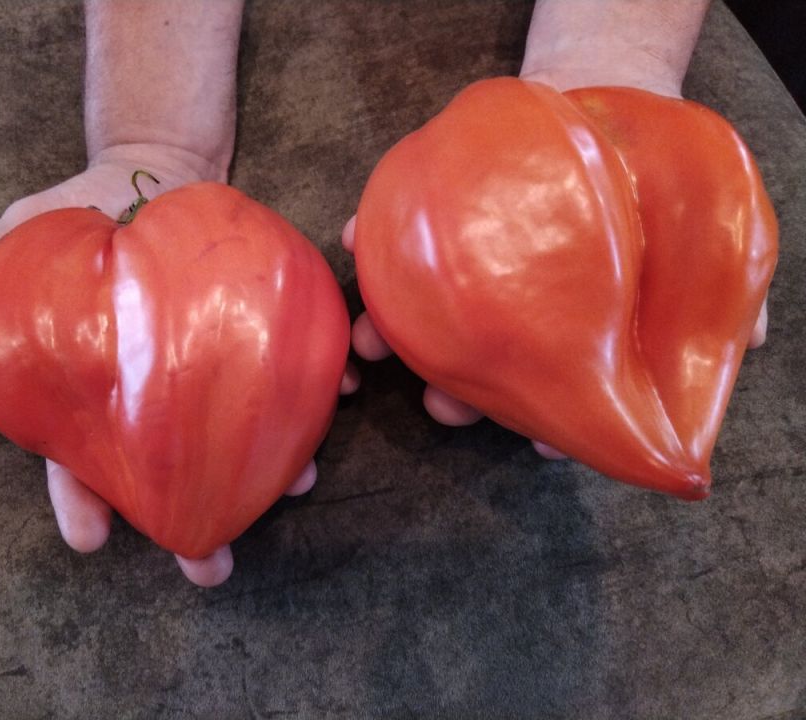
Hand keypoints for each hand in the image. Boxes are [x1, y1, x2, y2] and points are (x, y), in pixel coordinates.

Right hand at [0, 146, 358, 585]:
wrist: (151, 169)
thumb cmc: (77, 212)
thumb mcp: (18, 239)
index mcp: (92, 386)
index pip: (79, 457)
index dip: (83, 500)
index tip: (94, 540)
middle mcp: (153, 393)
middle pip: (167, 472)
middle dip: (188, 521)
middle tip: (210, 567)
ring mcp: (206, 369)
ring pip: (234, 438)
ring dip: (264, 471)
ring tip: (293, 488)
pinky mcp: (251, 335)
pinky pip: (284, 373)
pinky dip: (310, 392)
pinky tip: (334, 403)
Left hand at [344, 0, 767, 459]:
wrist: (602, 123)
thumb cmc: (648, 203)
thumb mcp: (694, 249)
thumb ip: (719, 302)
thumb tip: (748, 338)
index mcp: (556, 345)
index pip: (550, 400)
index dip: (545, 427)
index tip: (542, 446)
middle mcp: (505, 325)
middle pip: (473, 377)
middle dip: (455, 398)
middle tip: (444, 407)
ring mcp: (465, 282)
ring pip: (418, 323)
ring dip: (391, 336)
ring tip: (372, 344)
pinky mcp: (433, 227)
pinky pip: (389, 236)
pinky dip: (368, 238)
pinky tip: (356, 238)